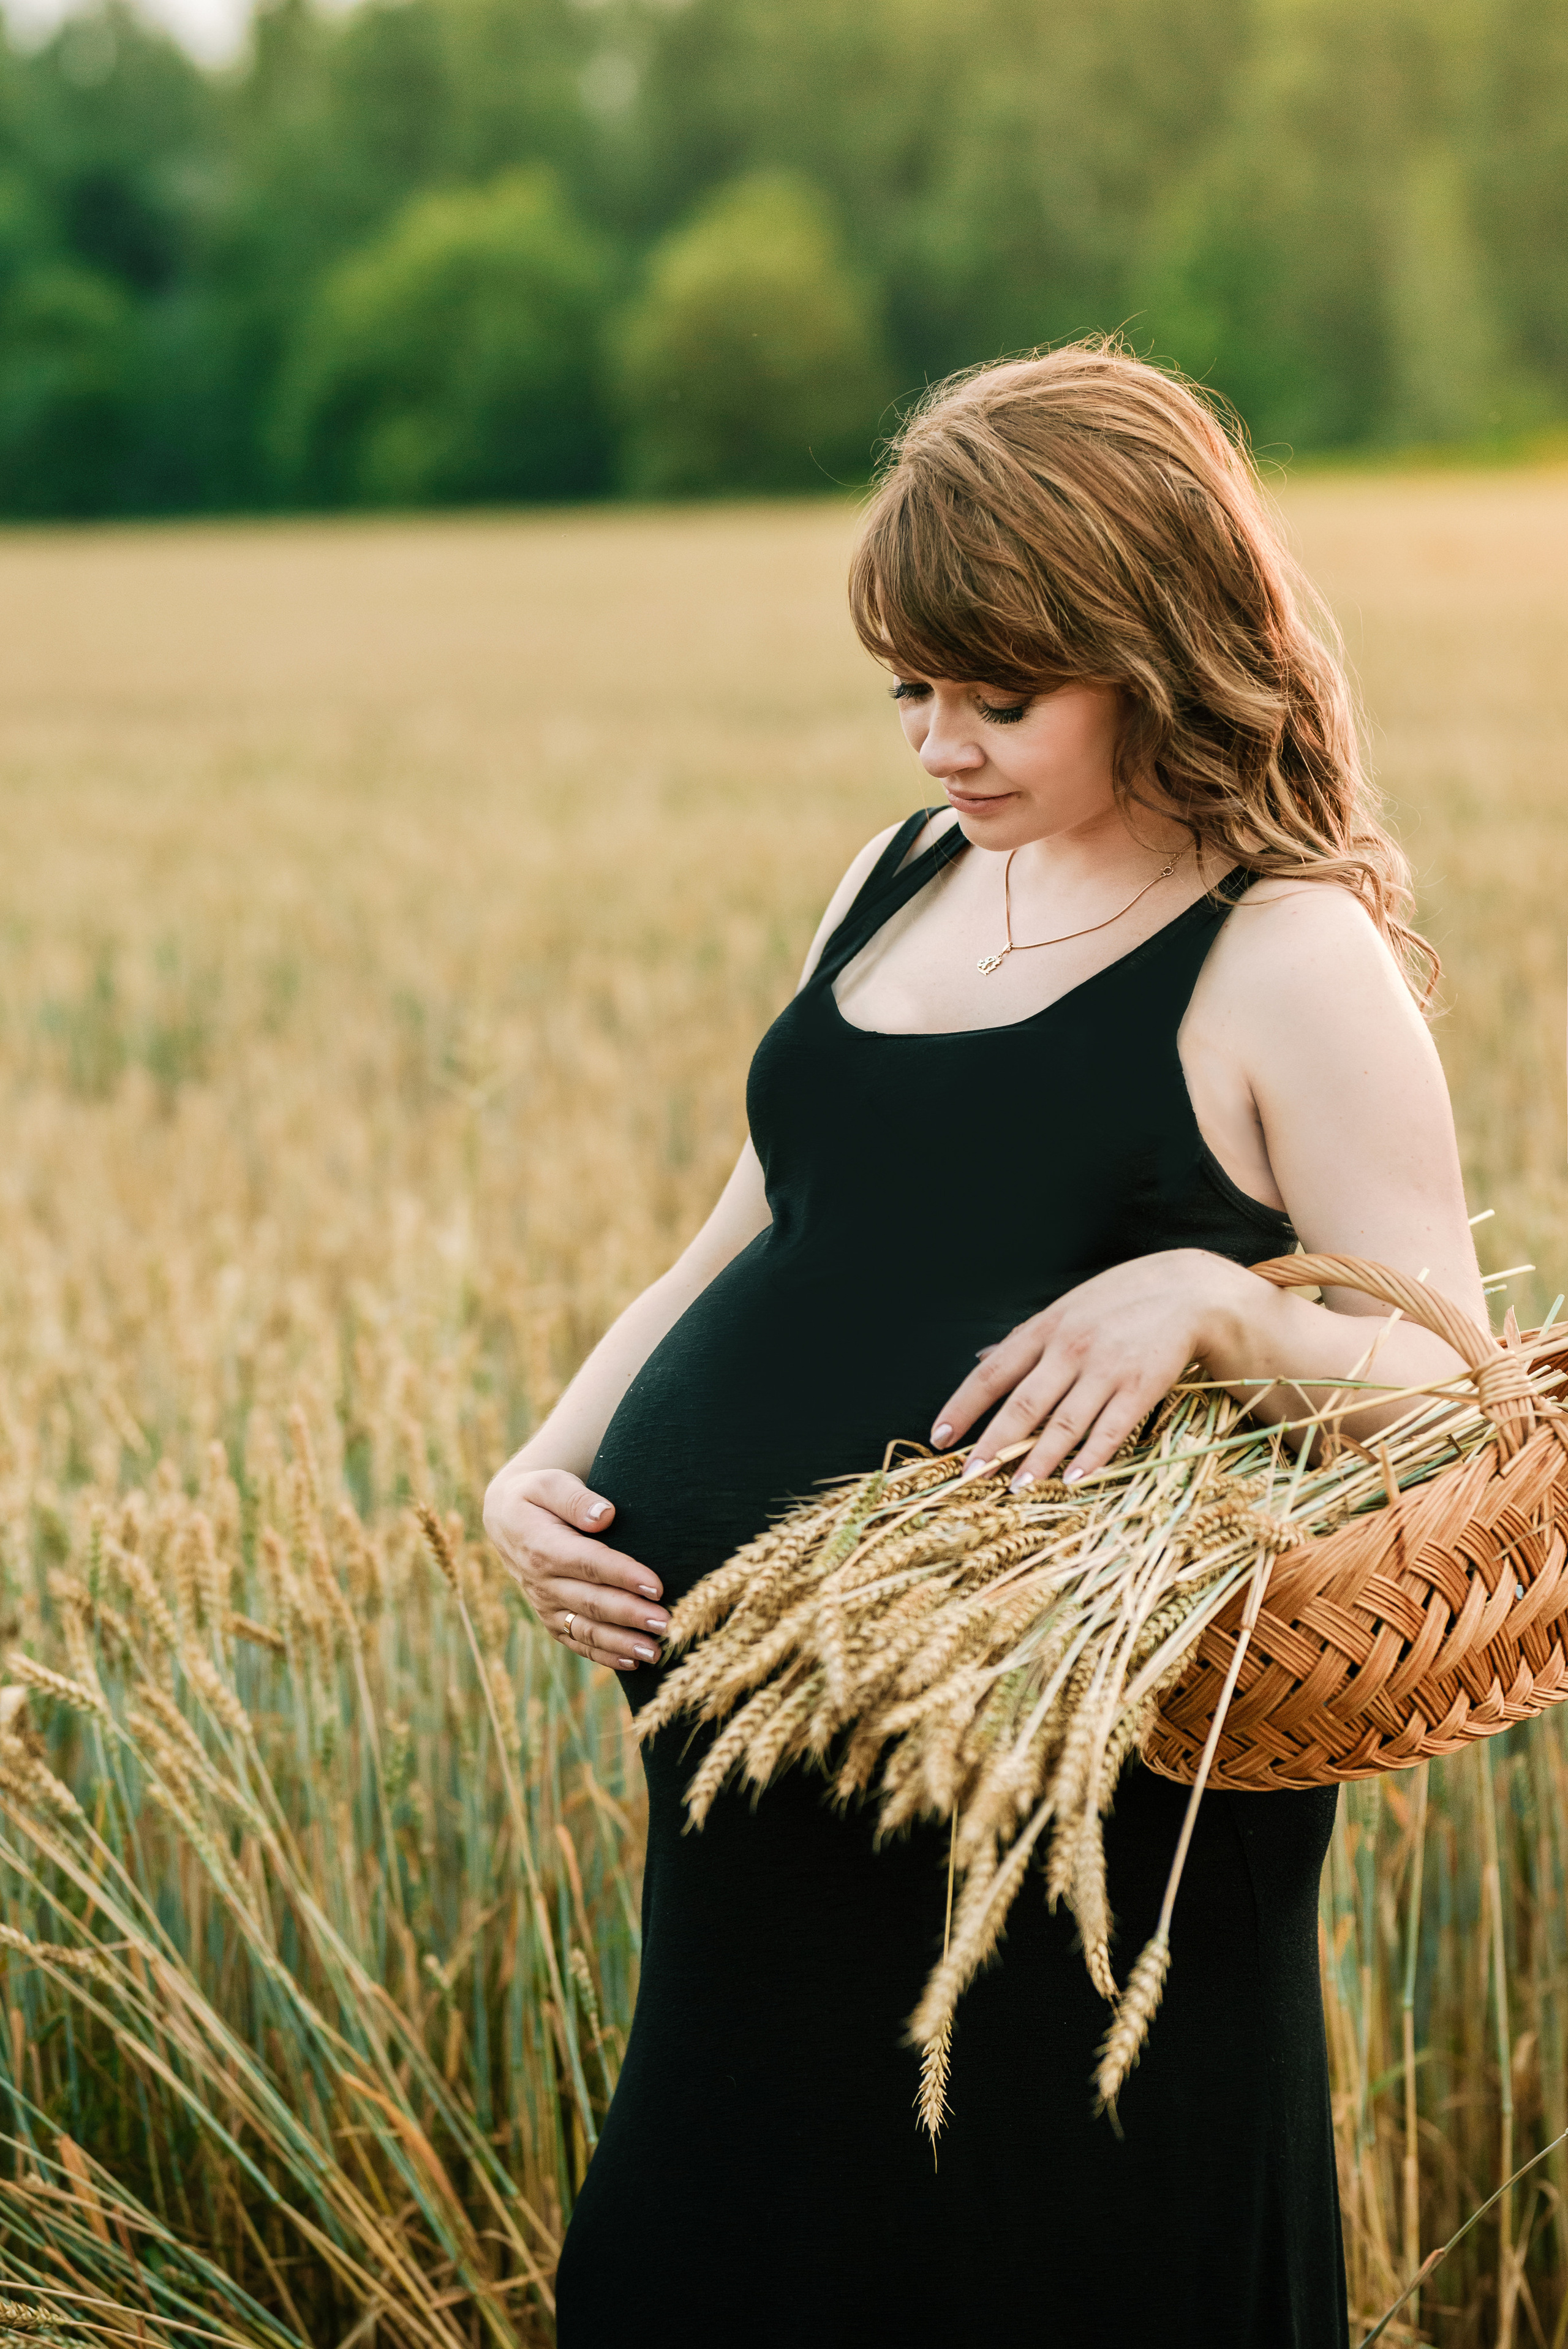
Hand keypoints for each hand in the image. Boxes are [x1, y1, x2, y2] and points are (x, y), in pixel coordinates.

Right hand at [481, 1464, 669, 1672]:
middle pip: (591, 1602)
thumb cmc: (536, 1496)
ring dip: (621, 1643)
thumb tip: (605, 1515)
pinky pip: (577, 1642)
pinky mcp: (551, 1619)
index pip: (588, 1563)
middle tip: (666, 1623)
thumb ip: (574, 1498)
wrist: (506, 1521)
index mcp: (542, 1546)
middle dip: (630, 1615)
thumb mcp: (548, 1483)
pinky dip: (604, 1655)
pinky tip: (633, 1663)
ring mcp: (546, 1605)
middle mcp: (542, 1582)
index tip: (656, 1585)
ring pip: (586, 1629)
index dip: (623, 1575)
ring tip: (656, 1651)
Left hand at [931, 1250, 1249, 1488]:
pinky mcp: (1142, 1386)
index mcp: (1044, 1329)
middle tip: (969, 1475)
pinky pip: (1113, 1428)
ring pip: (1065, 1422)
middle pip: (1023, 1403)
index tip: (939, 1436)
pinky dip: (1092, 1456)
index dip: (963, 1406)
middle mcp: (1070, 1349)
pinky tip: (1073, 1480)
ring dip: (1038, 1458)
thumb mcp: (1064, 1309)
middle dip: (993, 1443)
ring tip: (1015, 1488)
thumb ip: (1023, 1338)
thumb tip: (979, 1356)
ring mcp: (1107, 1368)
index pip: (992, 1373)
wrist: (1186, 1290)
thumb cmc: (1118, 1301)